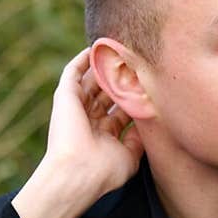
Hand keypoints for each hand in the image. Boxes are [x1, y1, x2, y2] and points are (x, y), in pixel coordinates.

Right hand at [12, 50, 144, 217]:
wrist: (78, 172)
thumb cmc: (105, 170)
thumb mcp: (130, 155)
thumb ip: (139, 137)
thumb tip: (149, 118)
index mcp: (104, 133)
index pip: (121, 108)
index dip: (135, 96)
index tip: (153, 82)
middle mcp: (90, 118)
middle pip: (108, 91)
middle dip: (123, 77)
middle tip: (140, 60)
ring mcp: (77, 106)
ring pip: (93, 79)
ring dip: (106, 65)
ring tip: (122, 46)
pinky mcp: (65, 96)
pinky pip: (73, 71)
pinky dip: (83, 58)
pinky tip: (97, 45)